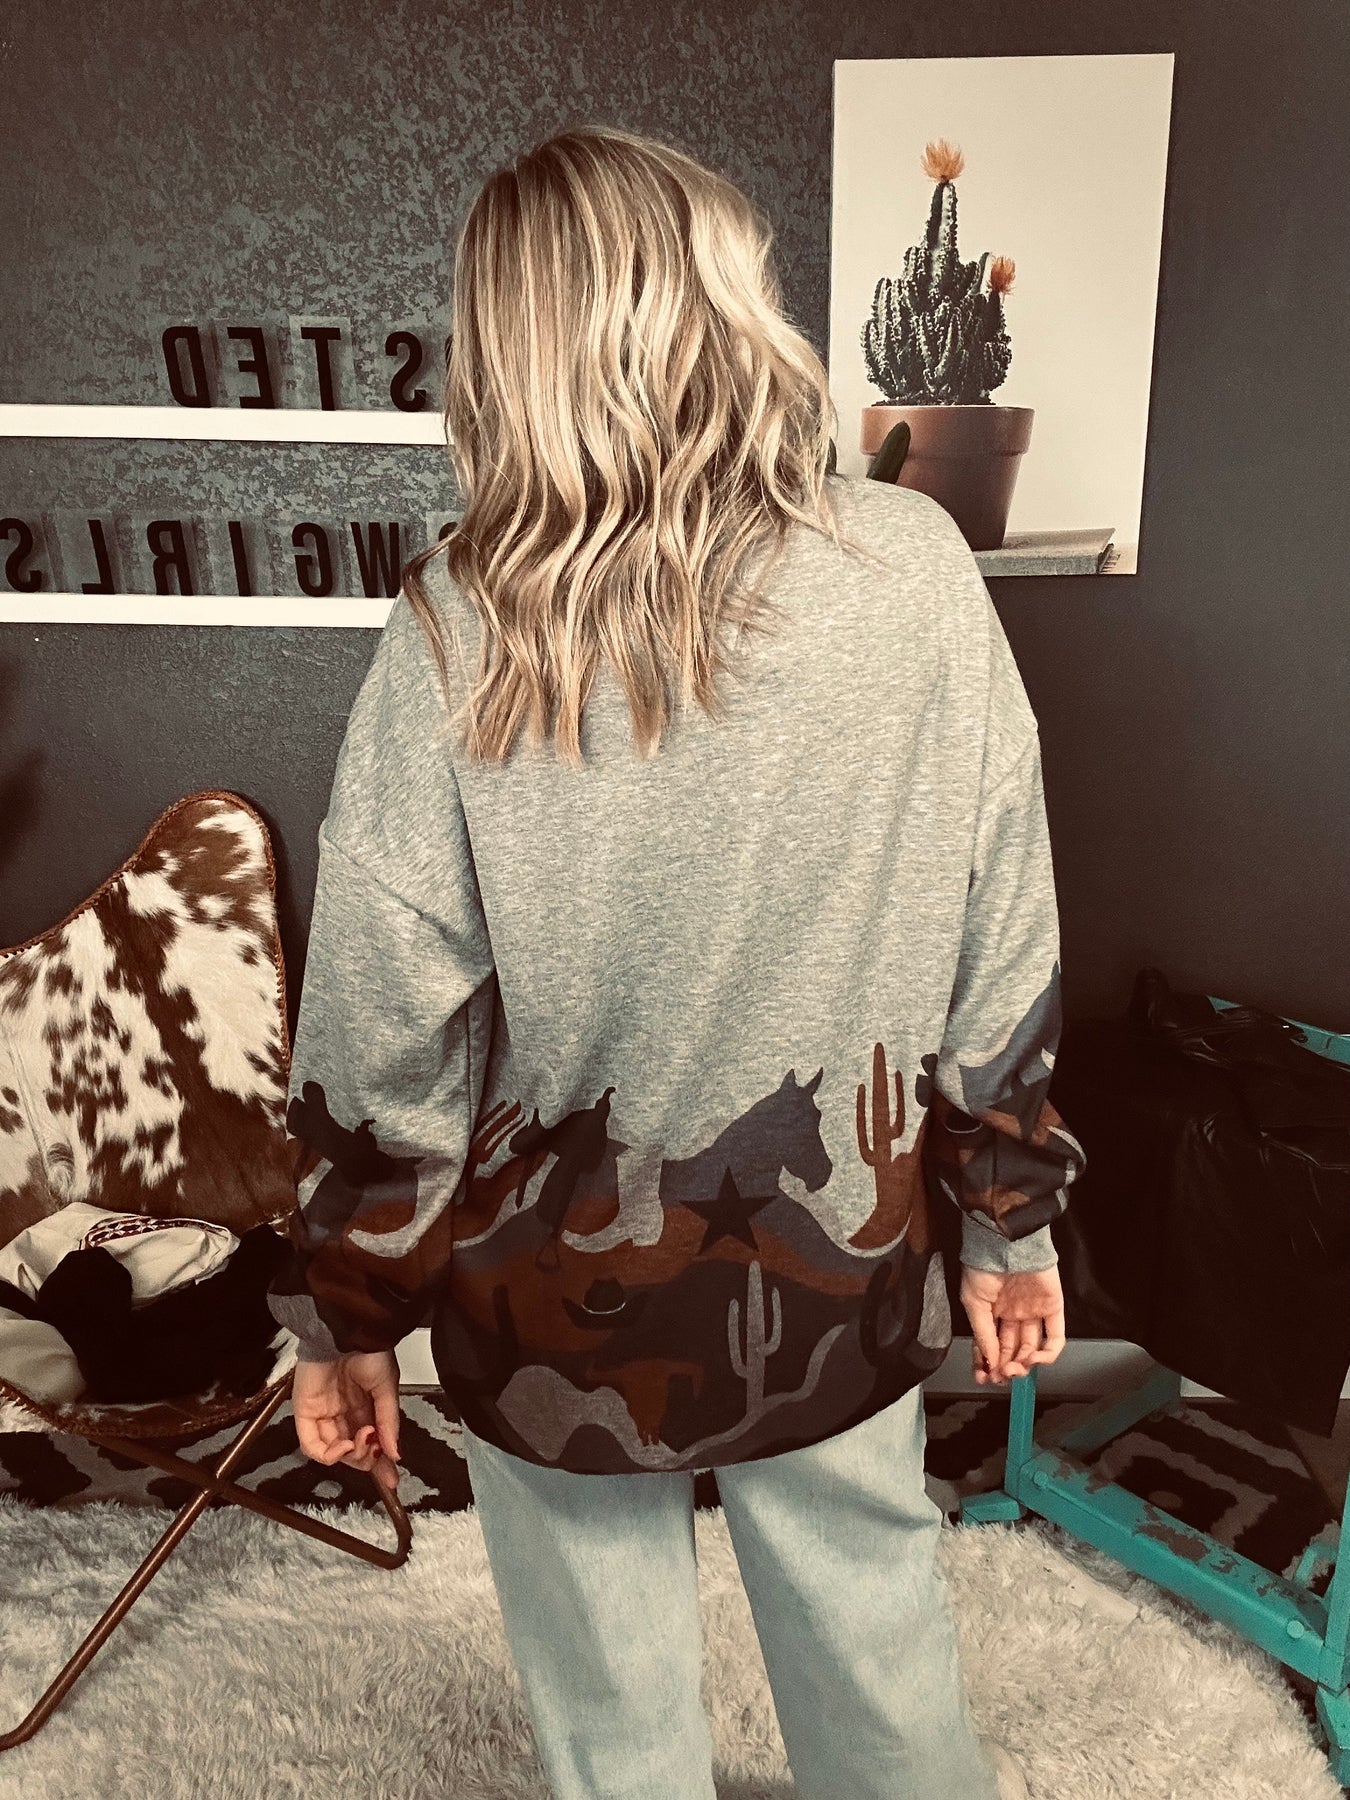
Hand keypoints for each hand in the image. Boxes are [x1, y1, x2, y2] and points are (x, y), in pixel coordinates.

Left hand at [290, 1349, 402, 1496]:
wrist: (344, 1332)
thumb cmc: (368, 1351)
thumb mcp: (387, 1388)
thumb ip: (388, 1423)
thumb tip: (395, 1454)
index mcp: (365, 1407)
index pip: (371, 1443)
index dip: (380, 1464)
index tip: (391, 1481)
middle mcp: (343, 1413)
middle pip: (351, 1452)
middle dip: (366, 1459)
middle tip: (376, 1451)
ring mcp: (323, 1414)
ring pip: (332, 1452)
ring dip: (349, 1456)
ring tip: (359, 1443)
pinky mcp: (304, 1413)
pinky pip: (310, 1444)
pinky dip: (327, 1454)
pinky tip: (343, 1446)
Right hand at [960, 1264, 1066, 1385]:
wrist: (1005, 1243)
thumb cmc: (983, 1266)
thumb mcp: (972, 1302)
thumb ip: (982, 1334)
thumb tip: (989, 1361)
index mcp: (993, 1311)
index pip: (993, 1345)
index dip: (988, 1363)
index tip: (984, 1377)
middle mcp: (1014, 1314)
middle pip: (1013, 1350)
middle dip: (1006, 1367)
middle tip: (1001, 1376)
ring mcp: (1034, 1312)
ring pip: (1032, 1347)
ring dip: (1024, 1364)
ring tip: (1015, 1368)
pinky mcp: (1053, 1308)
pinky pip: (1055, 1336)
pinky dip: (1048, 1353)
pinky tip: (1034, 1358)